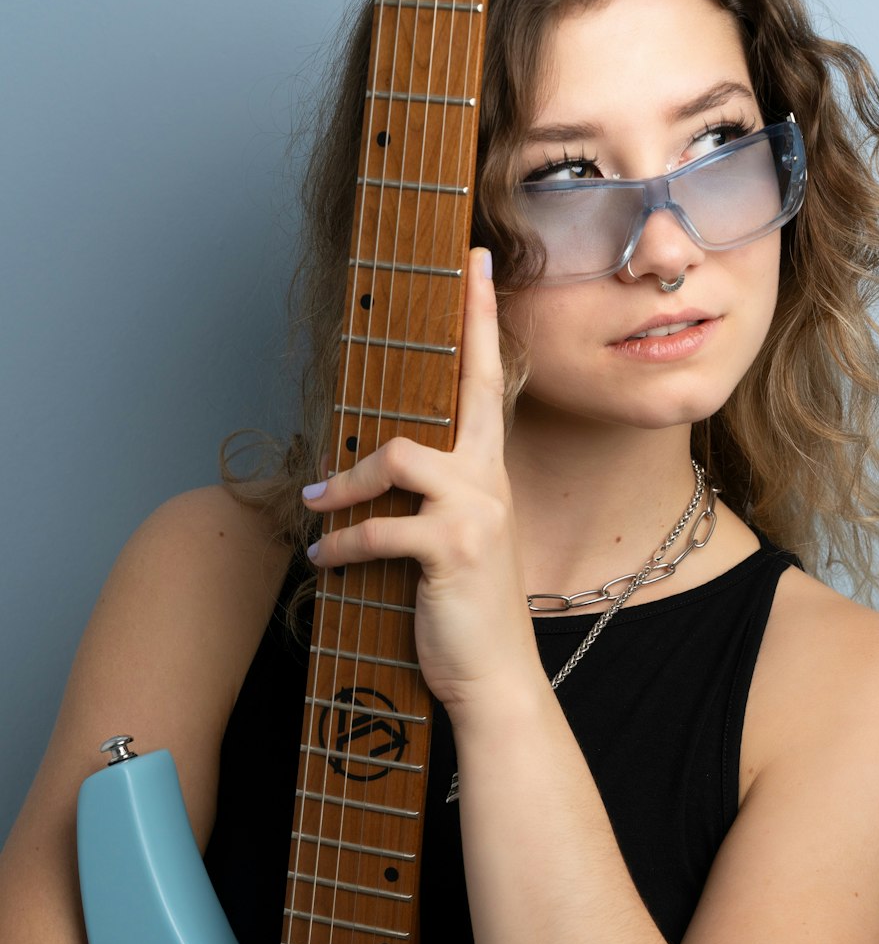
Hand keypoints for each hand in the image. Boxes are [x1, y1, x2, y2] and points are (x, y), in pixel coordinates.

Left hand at [302, 250, 540, 711]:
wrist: (495, 678)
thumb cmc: (466, 612)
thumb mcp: (454, 545)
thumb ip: (426, 501)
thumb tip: (363, 473)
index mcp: (489, 475)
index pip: (487, 385)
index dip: (481, 321)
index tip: (475, 264)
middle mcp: (491, 481)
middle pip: (470, 387)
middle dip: (463, 326)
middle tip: (456, 268)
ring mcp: (477, 512)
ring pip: (398, 457)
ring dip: (346, 483)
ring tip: (319, 505)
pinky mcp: (453, 548)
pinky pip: (379, 527)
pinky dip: (341, 544)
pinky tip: (325, 561)